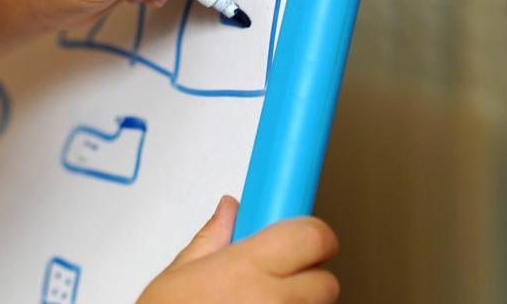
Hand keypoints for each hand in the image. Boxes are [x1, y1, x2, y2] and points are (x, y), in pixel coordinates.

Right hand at [138, 196, 339, 303]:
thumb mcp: (179, 274)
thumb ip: (213, 239)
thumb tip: (229, 210)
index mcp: (246, 267)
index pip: (314, 236)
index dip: (311, 236)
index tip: (303, 238)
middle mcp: (272, 300)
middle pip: (327, 283)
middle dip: (308, 279)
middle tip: (277, 281)